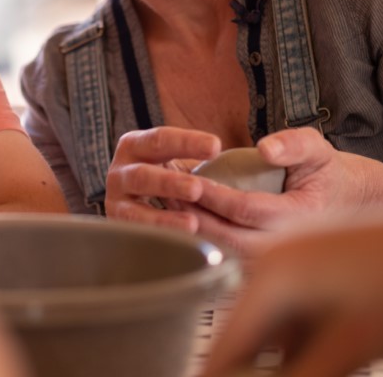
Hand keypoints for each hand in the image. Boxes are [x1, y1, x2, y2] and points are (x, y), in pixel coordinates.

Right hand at [104, 127, 220, 231]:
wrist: (136, 204)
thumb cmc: (171, 176)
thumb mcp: (178, 157)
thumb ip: (203, 155)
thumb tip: (266, 154)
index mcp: (136, 145)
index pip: (161, 140)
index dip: (186, 142)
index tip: (216, 147)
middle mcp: (121, 171)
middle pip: (143, 175)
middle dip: (170, 182)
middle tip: (197, 189)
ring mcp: (116, 201)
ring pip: (135, 210)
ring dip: (164, 216)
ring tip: (193, 222)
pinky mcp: (119, 227)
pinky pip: (137, 235)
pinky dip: (160, 238)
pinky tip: (184, 242)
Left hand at [166, 127, 362, 255]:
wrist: (343, 202)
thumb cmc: (324, 173)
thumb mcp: (317, 149)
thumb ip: (294, 144)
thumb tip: (265, 149)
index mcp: (300, 217)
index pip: (246, 209)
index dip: (215, 195)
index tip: (190, 180)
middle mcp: (287, 245)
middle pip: (231, 239)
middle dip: (196, 217)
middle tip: (169, 194)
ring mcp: (276, 261)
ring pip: (227, 254)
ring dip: (196, 232)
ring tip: (171, 205)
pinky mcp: (265, 266)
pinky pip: (230, 258)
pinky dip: (205, 241)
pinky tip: (185, 221)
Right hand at [201, 192, 382, 376]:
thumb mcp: (351, 348)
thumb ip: (295, 376)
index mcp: (269, 272)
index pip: (224, 345)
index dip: (225, 374)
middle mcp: (271, 255)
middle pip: (246, 333)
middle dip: (261, 365)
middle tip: (313, 368)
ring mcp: (292, 253)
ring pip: (272, 323)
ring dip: (287, 352)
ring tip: (335, 357)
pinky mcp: (313, 257)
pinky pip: (293, 306)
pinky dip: (305, 333)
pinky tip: (340, 345)